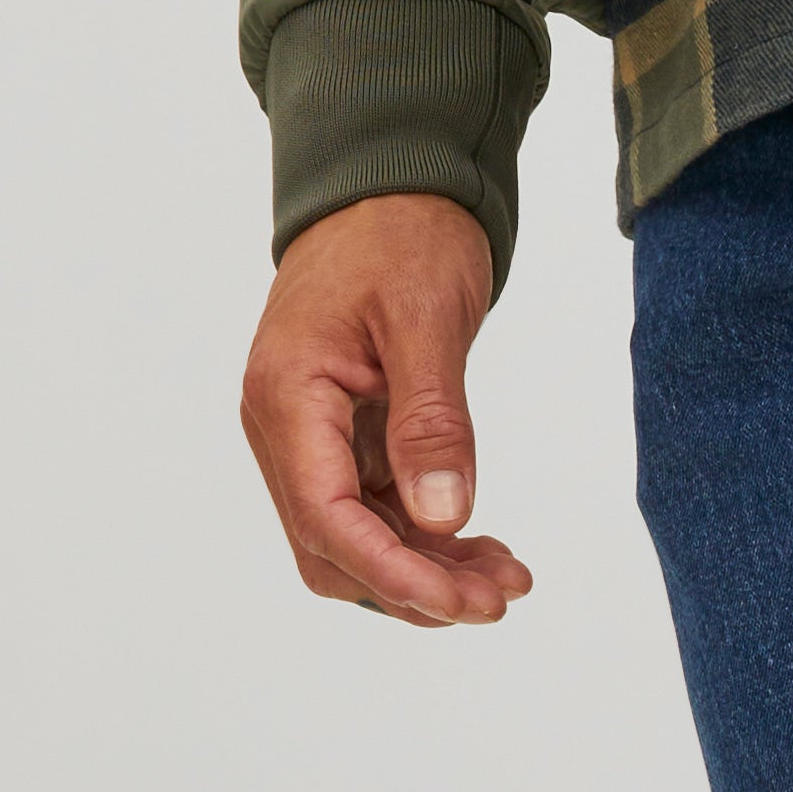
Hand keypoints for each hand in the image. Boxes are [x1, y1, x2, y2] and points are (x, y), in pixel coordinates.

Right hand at [240, 194, 532, 624]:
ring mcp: (311, 439)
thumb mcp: (426, 319)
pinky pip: (377, 514)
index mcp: (287, 396)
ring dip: (428, 572)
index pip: (328, 520)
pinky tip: (484, 549)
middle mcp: (284, 428)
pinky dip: (428, 541)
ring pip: (357, 542)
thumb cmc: (401, 233)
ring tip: (508, 578)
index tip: (469, 605)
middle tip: (502, 597)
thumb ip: (432, 421)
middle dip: (414, 587)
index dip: (396, 575)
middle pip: (334, 550)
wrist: (388, 187)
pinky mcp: (344, 441)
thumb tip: (442, 520)